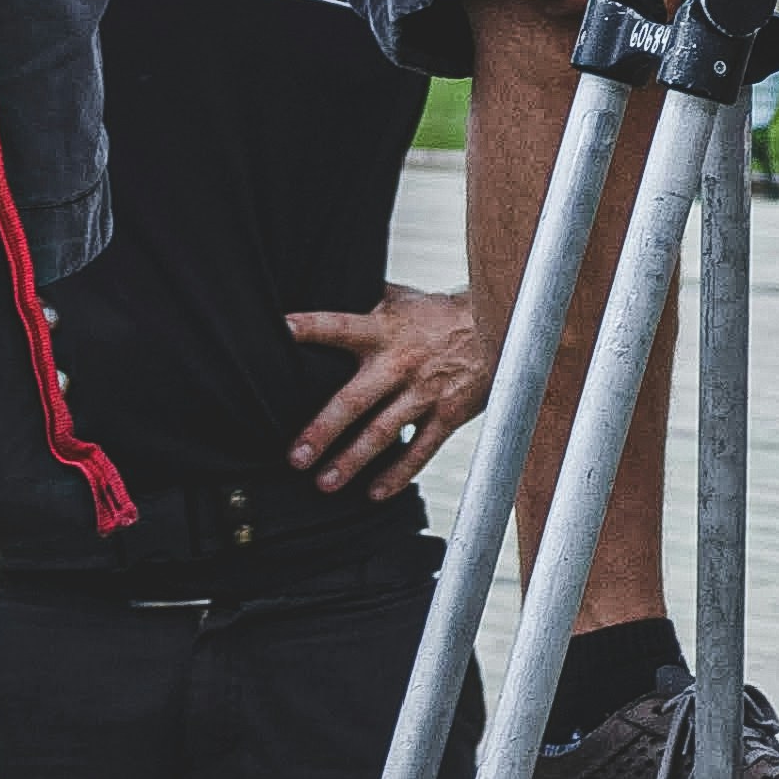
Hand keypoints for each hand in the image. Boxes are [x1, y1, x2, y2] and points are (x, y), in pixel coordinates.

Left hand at [285, 284, 498, 499]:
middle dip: (324, 429)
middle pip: (356, 398)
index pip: (340, 326)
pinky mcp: (448, 414)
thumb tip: (323, 285)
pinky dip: (397, 475)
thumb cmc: (437, 315)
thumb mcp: (401, 299)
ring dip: (352, 460)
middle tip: (296, 456)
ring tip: (325, 483)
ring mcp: (425, 391)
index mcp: (383, 329)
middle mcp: (400, 362)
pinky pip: (420, 451)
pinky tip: (374, 493)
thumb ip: (364, 300)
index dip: (311, 327)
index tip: (280, 330)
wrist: (498, 327)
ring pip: (384, 432)